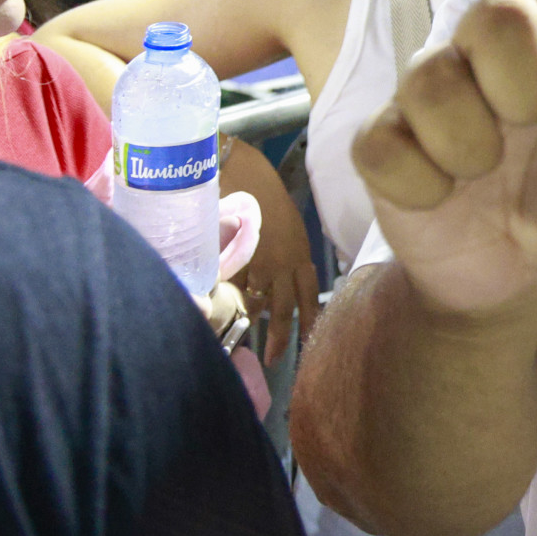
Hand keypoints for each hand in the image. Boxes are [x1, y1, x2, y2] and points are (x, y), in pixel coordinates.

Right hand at [224, 140, 321, 363]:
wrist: (245, 174)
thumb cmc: (269, 197)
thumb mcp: (290, 228)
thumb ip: (290, 255)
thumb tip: (286, 279)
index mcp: (300, 254)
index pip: (310, 293)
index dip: (310, 318)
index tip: (308, 340)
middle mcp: (283, 263)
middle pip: (285, 308)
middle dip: (281, 337)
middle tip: (275, 361)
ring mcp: (258, 263)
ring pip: (258, 303)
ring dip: (254, 323)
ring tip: (246, 342)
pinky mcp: (234, 259)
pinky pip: (234, 288)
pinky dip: (231, 301)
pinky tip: (226, 312)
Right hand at [351, 0, 536, 317]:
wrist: (506, 271)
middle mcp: (490, 35)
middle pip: (503, 14)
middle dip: (527, 92)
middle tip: (535, 135)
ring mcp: (431, 80)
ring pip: (451, 87)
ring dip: (481, 149)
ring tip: (491, 169)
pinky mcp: (381, 133)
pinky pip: (405, 143)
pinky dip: (435, 182)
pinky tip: (445, 192)